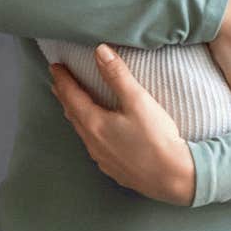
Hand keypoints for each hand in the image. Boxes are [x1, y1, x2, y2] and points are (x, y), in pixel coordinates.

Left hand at [49, 45, 194, 205]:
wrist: (176, 179)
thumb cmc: (157, 139)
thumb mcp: (138, 101)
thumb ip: (117, 75)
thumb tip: (100, 50)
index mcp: (95, 124)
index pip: (72, 96)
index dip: (63, 79)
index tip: (55, 67)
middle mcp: (94, 143)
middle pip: (73, 114)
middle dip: (64, 96)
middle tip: (57, 82)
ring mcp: (103, 159)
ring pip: (82, 131)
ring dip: (75, 114)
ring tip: (71, 104)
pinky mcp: (114, 169)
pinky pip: (94, 146)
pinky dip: (88, 131)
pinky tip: (95, 133)